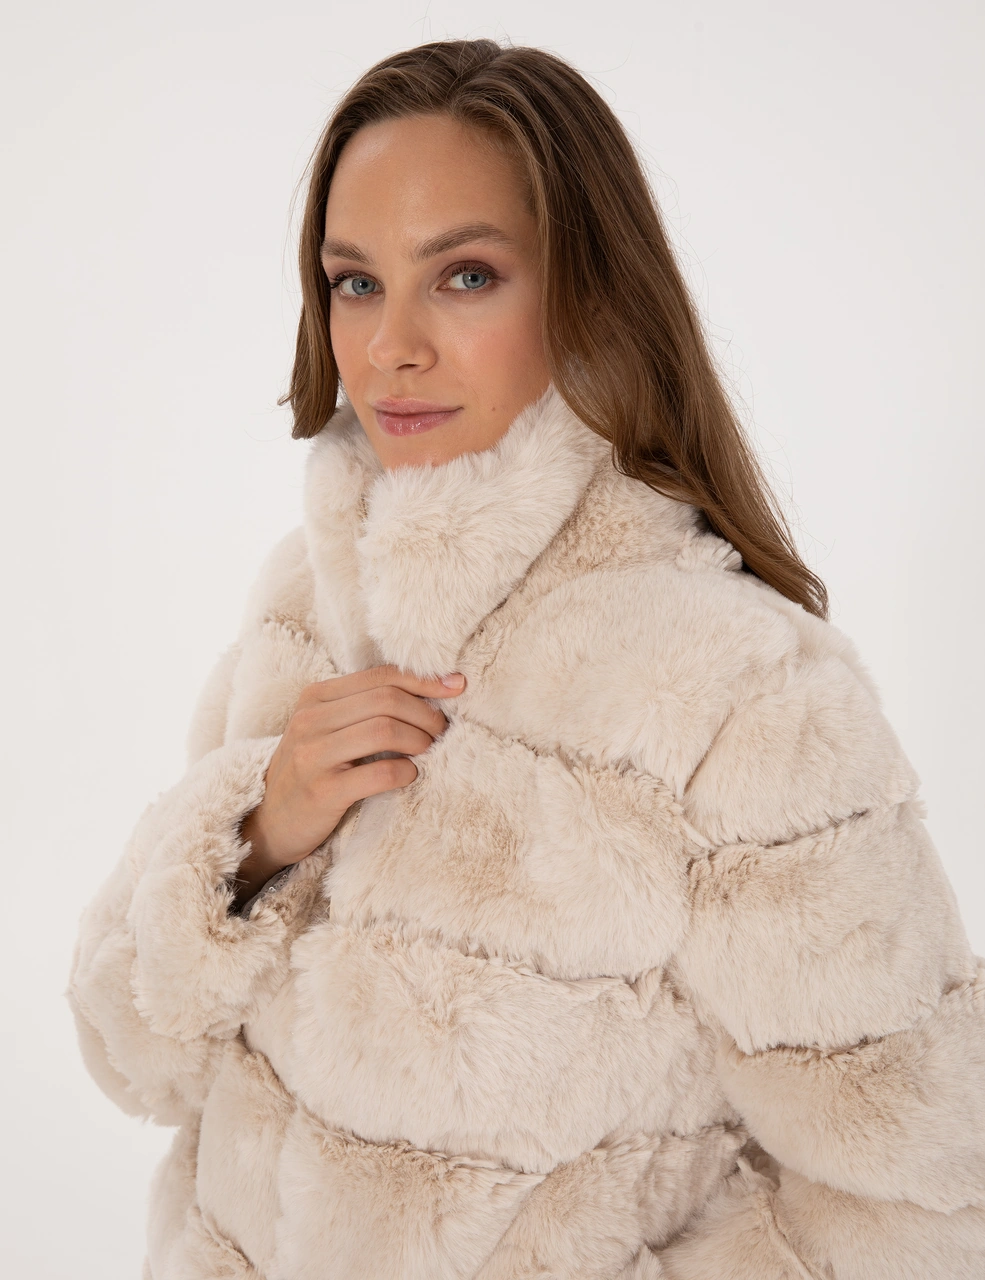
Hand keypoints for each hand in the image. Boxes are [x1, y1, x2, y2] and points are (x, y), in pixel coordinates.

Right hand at [233, 664, 465, 903]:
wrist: (271, 822)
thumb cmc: (313, 771)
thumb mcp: (328, 730)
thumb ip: (365, 708)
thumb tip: (431, 692)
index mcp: (315, 697)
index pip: (380, 676)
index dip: (424, 680)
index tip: (456, 687)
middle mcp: (310, 720)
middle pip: (387, 700)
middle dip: (426, 713)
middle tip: (442, 731)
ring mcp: (313, 755)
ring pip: (384, 730)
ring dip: (419, 740)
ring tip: (428, 751)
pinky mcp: (322, 791)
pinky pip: (379, 773)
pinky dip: (405, 772)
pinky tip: (410, 776)